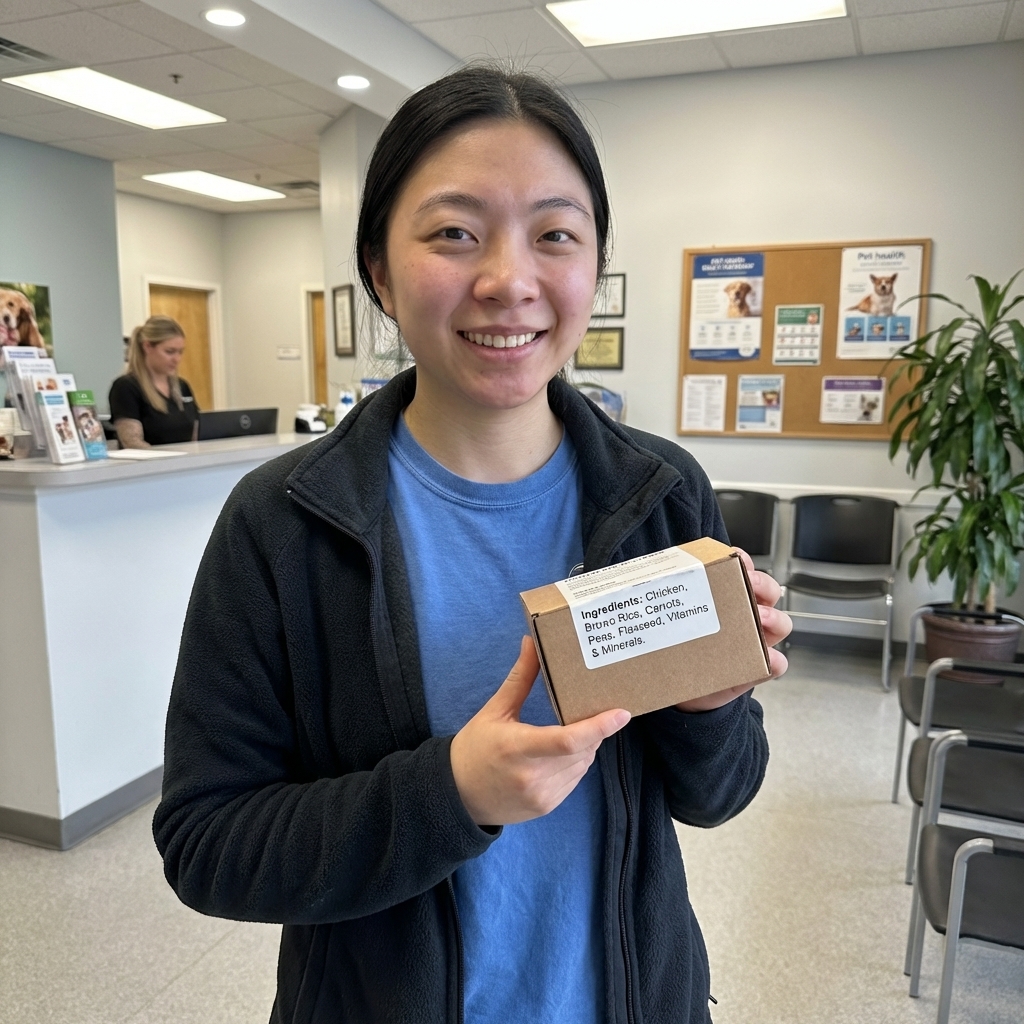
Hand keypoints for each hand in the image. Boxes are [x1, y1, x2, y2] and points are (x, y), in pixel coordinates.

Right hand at [450, 636, 629, 827]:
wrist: (459, 795)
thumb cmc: (475, 747)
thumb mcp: (494, 710)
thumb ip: (520, 678)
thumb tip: (532, 642)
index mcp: (517, 747)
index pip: (568, 740)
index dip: (599, 727)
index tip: (621, 713)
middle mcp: (532, 776)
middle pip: (581, 751)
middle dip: (591, 731)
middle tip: (587, 713)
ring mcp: (541, 796)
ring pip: (582, 765)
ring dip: (585, 747)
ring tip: (570, 732)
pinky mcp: (546, 807)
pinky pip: (574, 780)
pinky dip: (575, 764)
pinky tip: (561, 754)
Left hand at [675, 547, 791, 712]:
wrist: (684, 689)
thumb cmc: (683, 647)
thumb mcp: (676, 620)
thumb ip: (669, 601)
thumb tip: (646, 582)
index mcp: (730, 596)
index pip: (744, 571)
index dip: (744, 561)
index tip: (736, 557)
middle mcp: (748, 615)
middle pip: (769, 590)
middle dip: (762, 584)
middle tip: (750, 585)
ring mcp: (756, 641)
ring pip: (781, 623)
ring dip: (773, 617)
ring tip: (759, 618)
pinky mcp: (758, 668)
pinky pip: (776, 663)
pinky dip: (773, 660)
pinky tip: (765, 658)